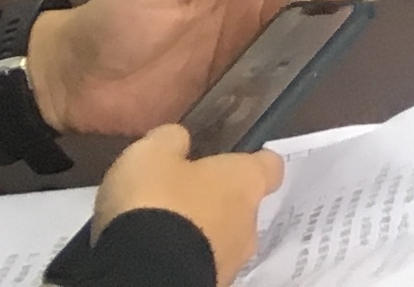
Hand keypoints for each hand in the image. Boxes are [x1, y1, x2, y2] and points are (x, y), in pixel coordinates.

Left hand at [30, 0, 346, 134]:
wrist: (64, 82)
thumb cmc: (113, 21)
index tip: (337, 1)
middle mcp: (238, 21)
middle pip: (297, 16)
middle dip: (324, 24)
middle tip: (339, 46)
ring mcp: (229, 64)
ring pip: (283, 59)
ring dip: (303, 65)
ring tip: (317, 79)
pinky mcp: (216, 103)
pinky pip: (256, 101)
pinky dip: (274, 103)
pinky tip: (283, 110)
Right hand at [93, 130, 280, 286]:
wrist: (143, 275)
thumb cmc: (155, 203)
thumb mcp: (150, 155)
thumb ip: (170, 141)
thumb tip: (180, 140)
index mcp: (246, 182)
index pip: (270, 166)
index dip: (252, 162)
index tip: (230, 161)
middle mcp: (250, 223)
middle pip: (243, 207)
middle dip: (216, 204)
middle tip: (179, 201)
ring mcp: (233, 262)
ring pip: (222, 241)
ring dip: (199, 236)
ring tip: (160, 234)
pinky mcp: (212, 286)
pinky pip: (202, 266)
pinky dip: (184, 261)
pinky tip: (156, 258)